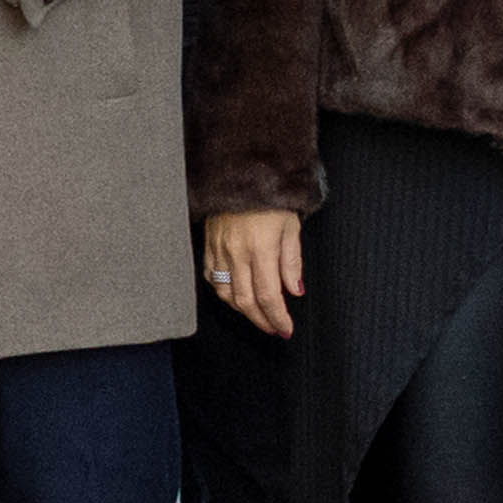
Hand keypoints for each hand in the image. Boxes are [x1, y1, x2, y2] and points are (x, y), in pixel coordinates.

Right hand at [202, 208, 303, 339]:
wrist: (240, 172)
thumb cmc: (270, 196)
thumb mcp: (291, 226)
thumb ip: (292, 262)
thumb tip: (294, 291)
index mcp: (260, 249)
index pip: (268, 296)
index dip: (277, 318)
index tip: (285, 329)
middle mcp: (236, 253)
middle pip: (246, 301)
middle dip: (261, 320)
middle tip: (274, 329)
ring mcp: (219, 251)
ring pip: (226, 294)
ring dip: (243, 311)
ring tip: (258, 315)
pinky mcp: (208, 246)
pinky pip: (212, 278)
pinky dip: (224, 293)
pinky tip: (236, 295)